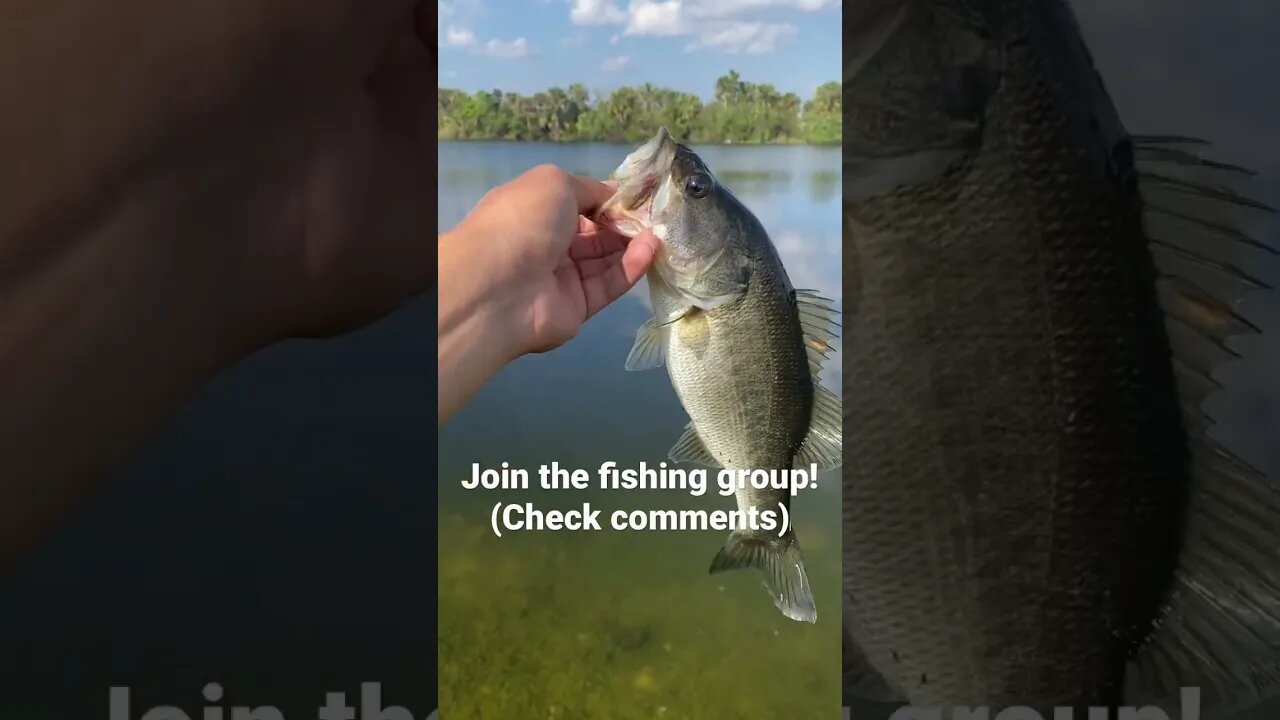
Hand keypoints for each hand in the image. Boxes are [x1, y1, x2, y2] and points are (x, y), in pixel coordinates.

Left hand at [449, 164, 658, 355]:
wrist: (498, 286)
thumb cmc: (523, 221)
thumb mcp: (555, 183)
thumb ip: (589, 188)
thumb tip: (612, 195)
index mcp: (535, 212)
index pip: (579, 204)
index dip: (607, 200)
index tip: (639, 195)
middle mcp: (547, 244)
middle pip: (595, 233)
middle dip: (624, 223)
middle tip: (656, 214)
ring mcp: (561, 278)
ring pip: (605, 259)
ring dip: (633, 243)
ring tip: (659, 231)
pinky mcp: (578, 307)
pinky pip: (608, 284)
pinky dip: (631, 267)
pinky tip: (650, 249)